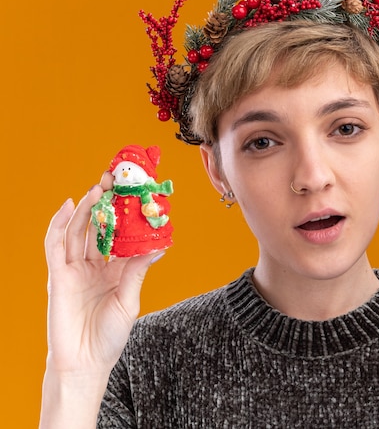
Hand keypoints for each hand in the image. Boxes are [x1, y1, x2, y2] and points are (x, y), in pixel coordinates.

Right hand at [40, 173, 162, 426]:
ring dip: (86, 206)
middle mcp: (94, 264)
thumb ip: (138, 271)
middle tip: (116, 178)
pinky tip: (68, 205)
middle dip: (106, 202)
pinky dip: (59, 224)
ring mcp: (74, 268)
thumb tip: (160, 245)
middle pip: (98, 226)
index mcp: (115, 269)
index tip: (138, 193)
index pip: (120, 234)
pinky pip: (55, 244)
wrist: (85, 363)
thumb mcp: (129, 300)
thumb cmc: (109, 336)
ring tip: (98, 186)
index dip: (126, 214)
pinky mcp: (57, 275)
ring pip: (79, 230)